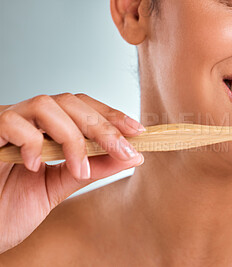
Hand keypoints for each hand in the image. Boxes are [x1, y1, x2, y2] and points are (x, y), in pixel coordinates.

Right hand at [0, 93, 143, 252]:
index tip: (137, 131)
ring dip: (72, 136)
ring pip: (46, 105)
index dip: (111, 115)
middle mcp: (28, 121)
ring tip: (78, 167)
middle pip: (71, 102)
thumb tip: (131, 156)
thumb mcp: (59, 188)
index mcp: (46, 130)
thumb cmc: (8, 208)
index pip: (83, 108)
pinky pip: (12, 122)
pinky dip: (32, 142)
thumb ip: (92, 169)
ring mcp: (6, 124)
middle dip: (102, 127)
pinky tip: (35, 165)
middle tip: (123, 150)